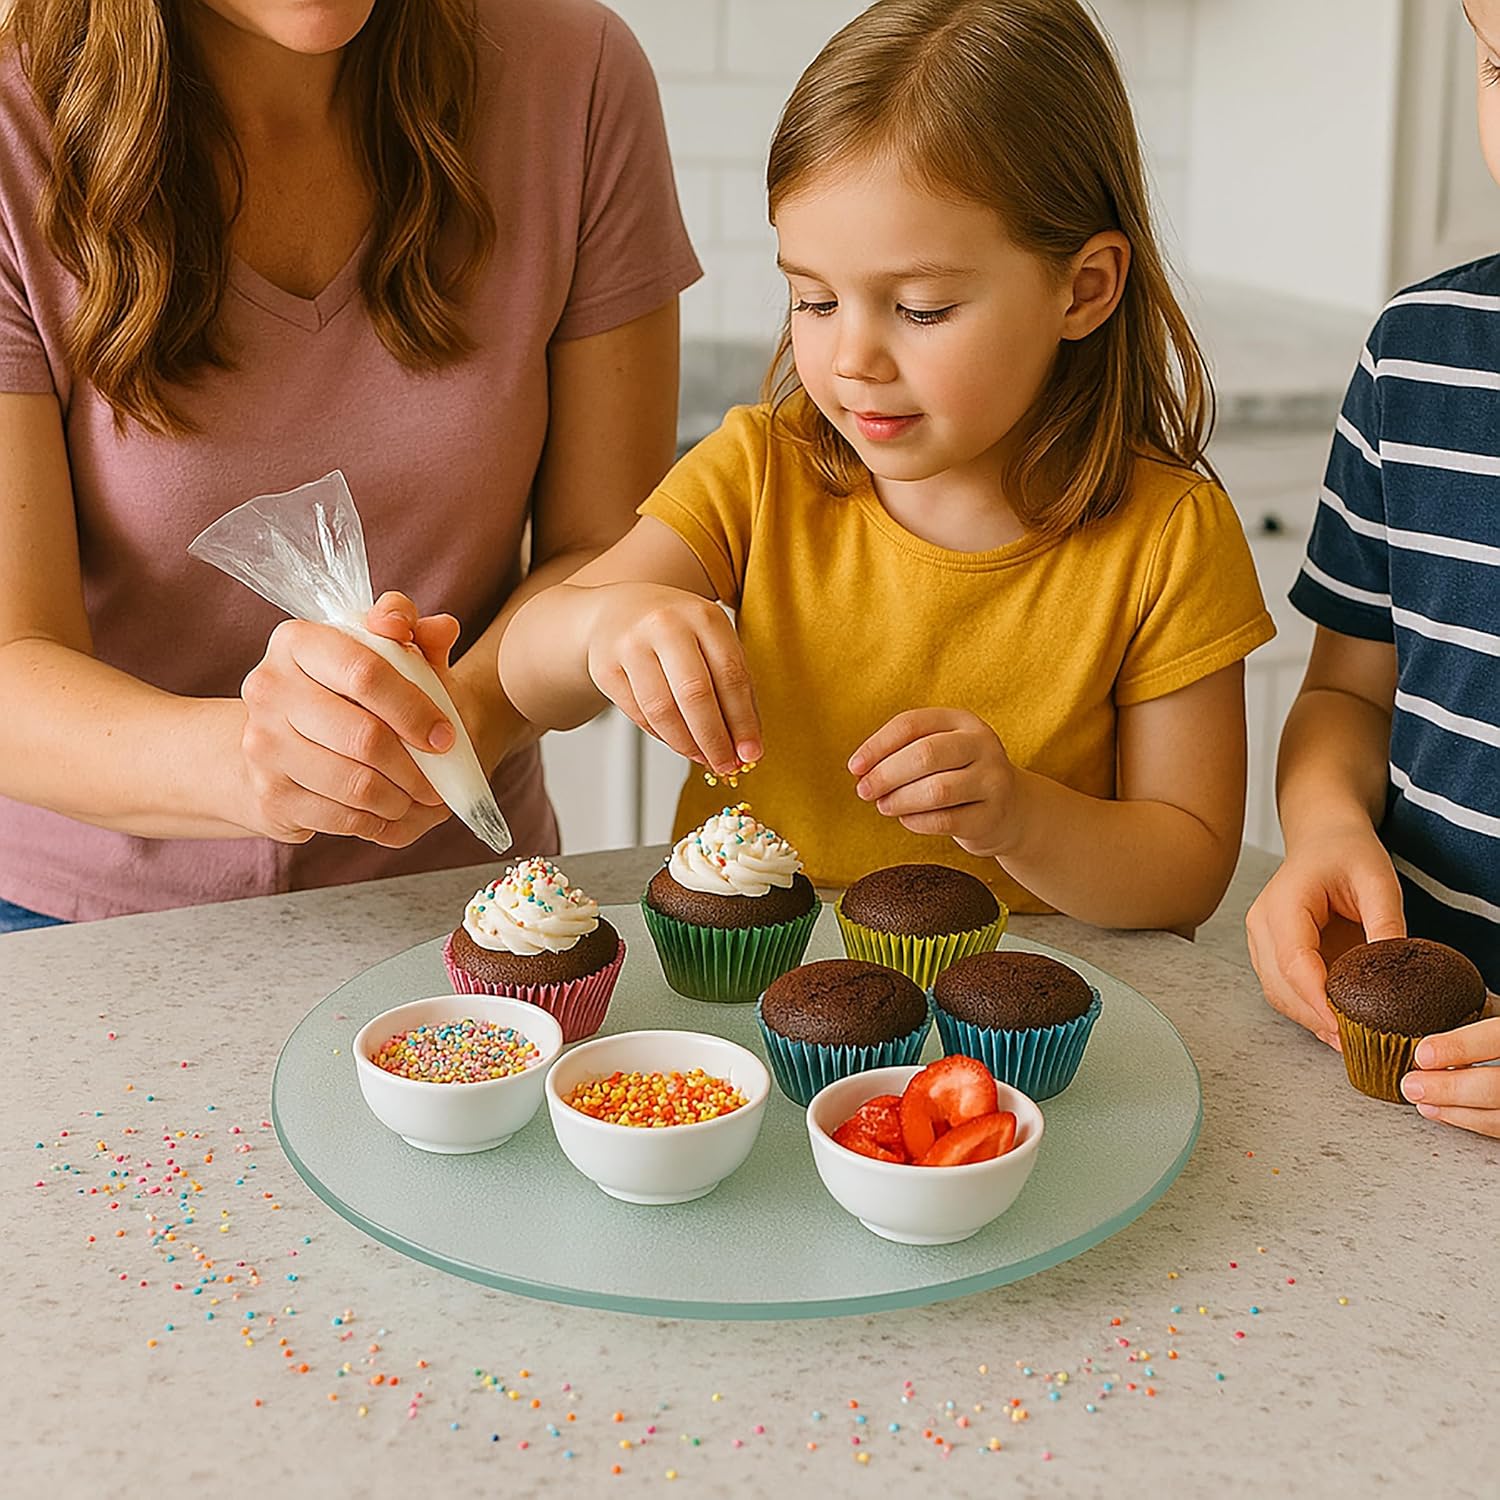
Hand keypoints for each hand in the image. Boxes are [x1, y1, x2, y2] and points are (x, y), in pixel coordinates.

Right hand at [236, 591, 459, 845]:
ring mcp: (263, 744)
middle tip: (439, 781)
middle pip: (365, 737)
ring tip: (419, 798)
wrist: (282, 743)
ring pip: (356, 784)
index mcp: (297, 642)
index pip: (366, 673)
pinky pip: (340, 817)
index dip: (415, 709)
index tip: (445, 736)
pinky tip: (389, 812)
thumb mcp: (384, 655)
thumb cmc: (349, 692)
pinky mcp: (269, 794)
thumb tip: (442, 628)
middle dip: (416, 766)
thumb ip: (414, 634)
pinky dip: (376, 820)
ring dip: (400, 799)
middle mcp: (269, 689)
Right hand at [582, 583, 760, 775]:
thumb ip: (732, 685)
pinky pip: (638, 714)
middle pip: (695, 694)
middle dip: (714, 739)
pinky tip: (677, 741)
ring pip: (662, 710)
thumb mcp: (711, 640)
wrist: (620, 610)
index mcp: (704, 616)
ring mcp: (631, 645)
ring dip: (686, 744)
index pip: (730, 676)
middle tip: (726, 765)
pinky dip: (661, 735)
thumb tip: (745, 744)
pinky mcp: (605, 668)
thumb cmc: (677, 631)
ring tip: (703, 758)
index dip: (743, 721)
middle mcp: (666, 625)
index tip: (751, 753)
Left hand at [849, 708, 1018, 857]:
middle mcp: (982, 745)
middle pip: (924, 755)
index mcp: (962, 721)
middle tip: (864, 791)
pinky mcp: (992, 816)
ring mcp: (992, 780)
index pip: (911, 724)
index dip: (876, 746)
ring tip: (884, 806)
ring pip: (936, 790)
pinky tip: (906, 819)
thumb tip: (860, 770)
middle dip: (885, 775)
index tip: (854, 767)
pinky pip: (945, 821)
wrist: (1012, 809)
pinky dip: (916, 822)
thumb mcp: (940, 751)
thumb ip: (903, 752)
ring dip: (900, 800)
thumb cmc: (960, 776)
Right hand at [1245, 823, 1404, 1048]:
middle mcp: (1263, 924)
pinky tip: (1336, 1023)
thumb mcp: (1378, 879)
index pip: (1293, 960)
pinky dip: (1307, 1009)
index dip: (1316, 999)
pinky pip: (1283, 988)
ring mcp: (1262, 939)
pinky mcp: (1271, 951)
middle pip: (1280, 984)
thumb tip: (1395, 975)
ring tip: (1350, 1041)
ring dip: (1309, 1018)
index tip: (1345, 1027)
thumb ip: (1385, 923)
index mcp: (1284, 903)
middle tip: (1357, 1044)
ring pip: (1277, 993)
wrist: (1324, 837)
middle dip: (1315, 1018)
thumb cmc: (1346, 852)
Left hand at [1401, 1014, 1499, 1137]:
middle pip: (1497, 1086)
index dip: (1460, 1047)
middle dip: (1450, 1089)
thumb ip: (1477, 1017)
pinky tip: (1443, 1111)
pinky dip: (1470, 1121)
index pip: (1497, 1036)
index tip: (1422, 1053)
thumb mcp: (1496, 1017)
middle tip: (1412, 1084)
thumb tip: (1412, 1001)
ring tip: (1421, 1100)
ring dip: (1455, 1112)